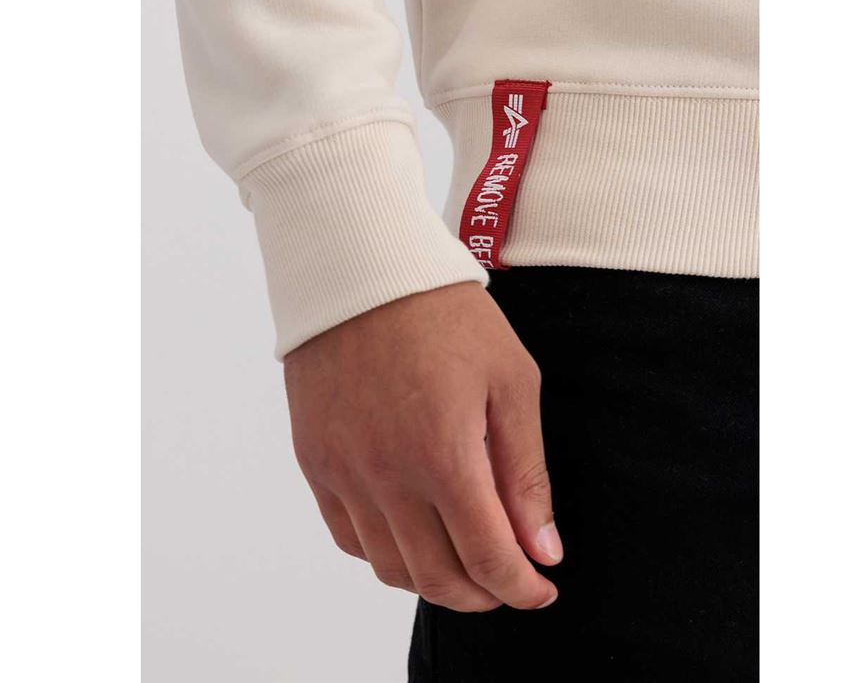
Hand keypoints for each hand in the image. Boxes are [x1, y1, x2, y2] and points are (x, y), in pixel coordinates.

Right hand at [284, 281, 562, 611]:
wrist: (364, 270)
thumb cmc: (445, 315)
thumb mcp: (510, 382)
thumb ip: (525, 472)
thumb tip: (543, 548)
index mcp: (443, 456)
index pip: (488, 559)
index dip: (521, 588)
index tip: (541, 588)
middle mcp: (386, 476)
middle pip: (437, 577)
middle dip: (482, 594)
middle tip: (506, 580)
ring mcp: (343, 471)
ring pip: (388, 566)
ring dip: (433, 579)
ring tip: (462, 558)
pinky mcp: (315, 459)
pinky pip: (347, 535)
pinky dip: (384, 551)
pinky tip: (410, 532)